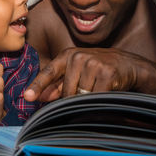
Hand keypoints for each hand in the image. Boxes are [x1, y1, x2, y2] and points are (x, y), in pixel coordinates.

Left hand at [24, 47, 138, 101]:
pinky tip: (106, 90)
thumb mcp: (77, 71)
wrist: (128, 65)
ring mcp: (93, 64)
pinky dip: (98, 100)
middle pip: (66, 91)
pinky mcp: (107, 74)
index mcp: (68, 55)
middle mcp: (79, 57)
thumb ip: (58, 84)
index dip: (37, 85)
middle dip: (73, 97)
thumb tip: (41, 96)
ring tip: (98, 86)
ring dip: (87, 98)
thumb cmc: (98, 69)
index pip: (49, 72)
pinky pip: (95, 98)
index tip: (27, 97)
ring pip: (80, 96)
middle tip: (87, 87)